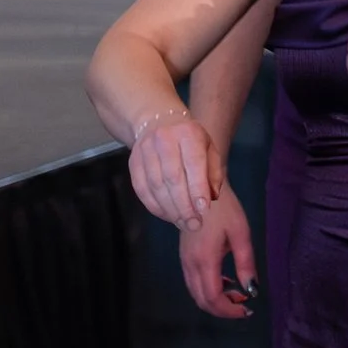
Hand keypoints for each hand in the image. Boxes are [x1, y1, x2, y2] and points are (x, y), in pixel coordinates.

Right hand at [127, 109, 224, 230]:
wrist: (158, 121)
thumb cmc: (190, 140)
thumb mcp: (209, 148)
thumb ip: (214, 173)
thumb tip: (211, 198)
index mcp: (188, 133)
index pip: (193, 163)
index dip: (197, 189)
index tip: (203, 210)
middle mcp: (164, 139)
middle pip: (172, 178)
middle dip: (184, 206)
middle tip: (194, 225)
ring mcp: (145, 150)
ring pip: (156, 186)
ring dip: (170, 210)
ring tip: (183, 223)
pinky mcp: (133, 162)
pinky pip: (142, 190)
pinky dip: (155, 207)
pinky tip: (168, 216)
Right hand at [178, 184, 260, 318]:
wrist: (200, 188)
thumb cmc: (224, 209)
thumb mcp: (241, 234)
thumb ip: (245, 264)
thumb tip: (251, 290)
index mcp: (205, 260)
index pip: (213, 298)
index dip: (229, 310)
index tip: (246, 310)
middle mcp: (190, 264)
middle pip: (201, 300)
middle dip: (222, 309)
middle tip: (243, 305)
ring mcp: (184, 260)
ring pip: (195, 293)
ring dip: (214, 300)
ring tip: (236, 294)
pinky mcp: (184, 256)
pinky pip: (193, 282)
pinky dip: (207, 289)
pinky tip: (224, 281)